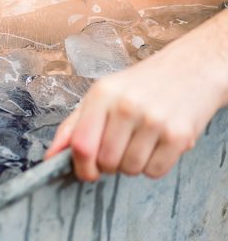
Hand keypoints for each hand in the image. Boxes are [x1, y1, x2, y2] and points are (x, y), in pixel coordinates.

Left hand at [45, 12, 227, 180]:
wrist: (190, 69)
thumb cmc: (141, 85)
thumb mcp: (101, 96)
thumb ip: (73, 126)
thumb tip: (50, 156)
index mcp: (103, 94)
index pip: (82, 145)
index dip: (81, 167)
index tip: (86, 171)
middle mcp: (127, 105)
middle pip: (106, 162)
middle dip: (109, 165)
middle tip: (119, 148)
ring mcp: (154, 120)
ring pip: (130, 169)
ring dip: (131, 165)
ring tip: (139, 142)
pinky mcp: (180, 135)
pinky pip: (155, 172)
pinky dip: (153, 166)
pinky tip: (156, 145)